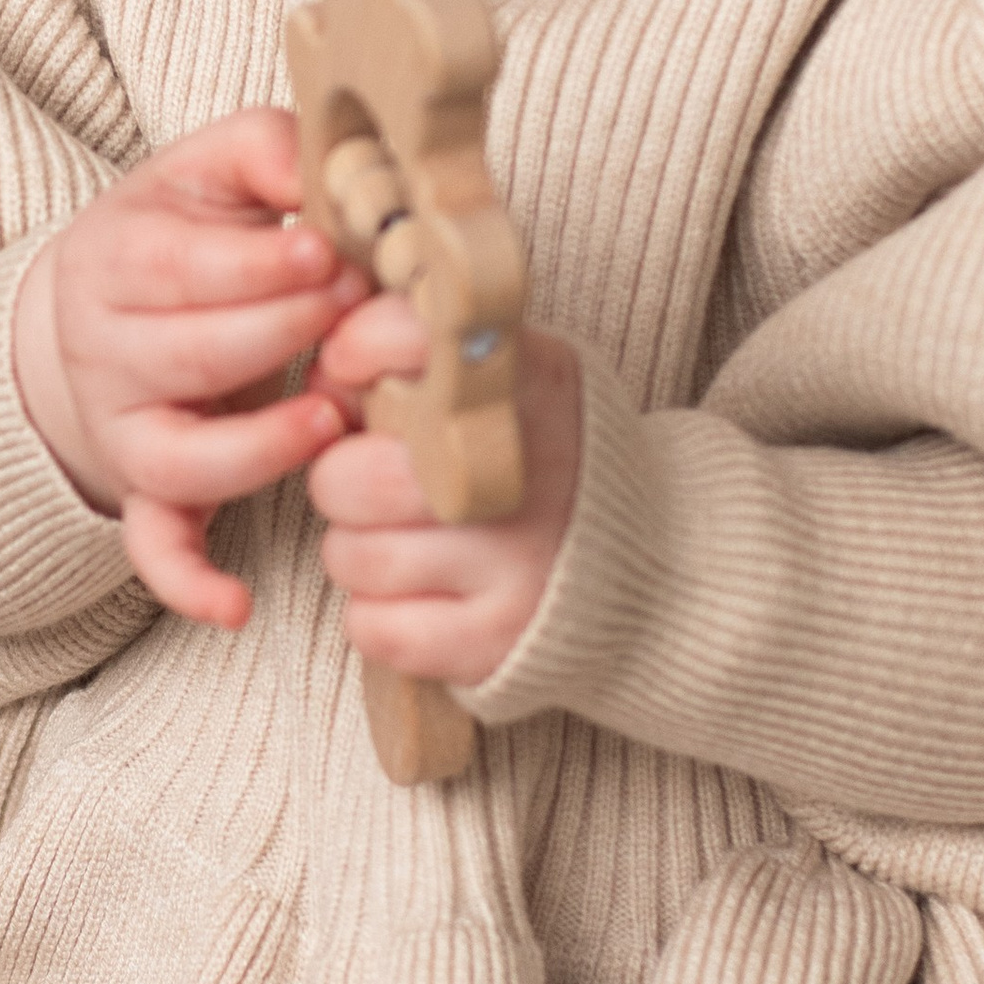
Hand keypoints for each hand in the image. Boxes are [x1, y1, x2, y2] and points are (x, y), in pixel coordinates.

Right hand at [11, 108, 364, 621]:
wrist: (103, 306)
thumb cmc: (183, 231)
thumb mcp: (210, 169)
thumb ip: (267, 151)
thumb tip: (328, 168)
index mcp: (112, 259)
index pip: (180, 270)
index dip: (261, 268)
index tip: (332, 256)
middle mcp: (105, 353)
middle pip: (187, 358)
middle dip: (282, 337)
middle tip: (356, 319)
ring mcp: (123, 431)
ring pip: (177, 459)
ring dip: (257, 449)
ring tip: (330, 422)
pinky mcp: (144, 494)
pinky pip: (154, 550)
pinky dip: (189, 582)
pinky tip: (238, 605)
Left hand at [304, 293, 583, 684]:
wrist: (658, 567)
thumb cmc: (550, 462)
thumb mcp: (516, 380)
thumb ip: (424, 356)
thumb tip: (326, 377)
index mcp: (532, 388)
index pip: (405, 339)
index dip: (360, 351)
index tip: (350, 370)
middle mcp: (523, 477)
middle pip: (350, 476)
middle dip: (345, 479)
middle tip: (382, 484)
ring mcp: (513, 567)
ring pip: (351, 555)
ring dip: (360, 550)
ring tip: (410, 540)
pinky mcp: (494, 644)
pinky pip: (373, 627)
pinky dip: (379, 614)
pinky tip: (423, 594)